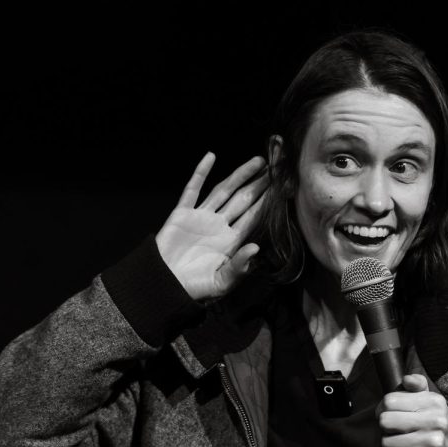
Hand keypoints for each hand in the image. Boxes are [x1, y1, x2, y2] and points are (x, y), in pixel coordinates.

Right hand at [156, 152, 268, 301]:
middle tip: (276, 167)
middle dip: (259, 184)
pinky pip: (192, 189)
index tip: (283, 187)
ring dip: (239, 175)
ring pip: (223, 190)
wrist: (165, 286)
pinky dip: (200, 173)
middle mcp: (219, 225)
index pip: (254, 217)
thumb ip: (238, 266)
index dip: (267, 202)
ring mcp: (201, 217)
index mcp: (231, 241)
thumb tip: (256, 248)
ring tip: (257, 161)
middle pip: (243, 200)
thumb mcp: (221, 282)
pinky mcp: (182, 213)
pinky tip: (210, 156)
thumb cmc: (194, 288)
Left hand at [378, 374, 447, 446]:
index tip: (391, 415)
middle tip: (394, 432)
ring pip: (387, 443)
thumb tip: (408, 379)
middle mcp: (437, 421)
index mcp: (434, 402)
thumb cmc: (431, 424)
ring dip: (390, 446)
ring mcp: (435, 442)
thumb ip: (417, 385)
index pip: (389, 401)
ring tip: (401, 445)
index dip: (383, 409)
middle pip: (385, 422)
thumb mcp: (428, 401)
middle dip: (385, 430)